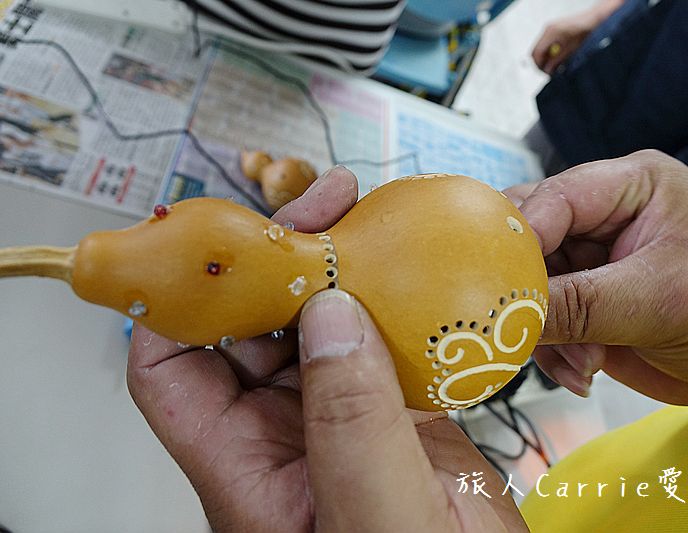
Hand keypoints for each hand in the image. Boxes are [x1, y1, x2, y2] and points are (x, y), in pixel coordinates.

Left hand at [128, 167, 525, 531]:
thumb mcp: (380, 516)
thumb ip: (352, 420)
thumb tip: (330, 315)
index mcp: (249, 468)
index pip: (172, 370)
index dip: (181, 301)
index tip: (222, 245)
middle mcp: (285, 435)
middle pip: (249, 327)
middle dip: (276, 261)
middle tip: (324, 211)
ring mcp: (340, 417)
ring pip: (316, 324)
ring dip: (337, 271)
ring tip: (366, 222)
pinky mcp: (393, 409)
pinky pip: (377, 339)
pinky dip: (392, 300)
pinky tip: (415, 272)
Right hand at [505, 151, 687, 407]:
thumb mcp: (661, 301)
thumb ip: (580, 306)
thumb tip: (506, 314)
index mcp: (629, 185)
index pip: (553, 198)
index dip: (520, 238)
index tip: (497, 283)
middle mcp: (601, 215)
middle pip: (528, 235)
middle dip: (526, 285)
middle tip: (519, 321)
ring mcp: (589, 260)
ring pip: (527, 283)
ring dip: (544, 328)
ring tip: (583, 361)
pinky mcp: (583, 300)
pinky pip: (540, 319)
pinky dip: (552, 351)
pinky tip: (584, 372)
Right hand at [531, 0, 622, 73]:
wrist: (593, 20)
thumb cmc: (585, 32)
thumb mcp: (570, 51)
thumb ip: (556, 61)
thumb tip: (548, 71)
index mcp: (551, 33)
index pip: (536, 53)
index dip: (539, 65)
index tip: (546, 73)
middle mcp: (548, 29)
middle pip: (536, 50)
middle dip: (541, 62)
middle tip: (550, 71)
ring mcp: (550, 28)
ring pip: (541, 48)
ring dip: (546, 57)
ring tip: (556, 64)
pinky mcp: (554, 29)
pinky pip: (547, 43)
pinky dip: (550, 51)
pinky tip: (559, 55)